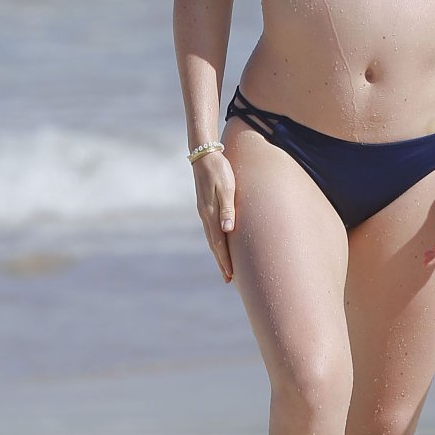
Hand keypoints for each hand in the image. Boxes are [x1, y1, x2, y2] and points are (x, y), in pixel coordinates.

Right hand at [191, 150, 236, 280]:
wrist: (204, 155)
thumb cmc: (220, 171)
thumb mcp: (227, 188)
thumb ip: (228, 209)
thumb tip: (228, 230)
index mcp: (211, 213)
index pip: (219, 243)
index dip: (225, 260)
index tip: (230, 275)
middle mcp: (205, 215)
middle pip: (214, 244)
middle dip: (222, 262)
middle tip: (228, 279)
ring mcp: (204, 211)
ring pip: (212, 238)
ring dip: (219, 253)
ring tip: (226, 266)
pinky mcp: (205, 206)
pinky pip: (210, 229)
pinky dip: (216, 241)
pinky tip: (220, 243)